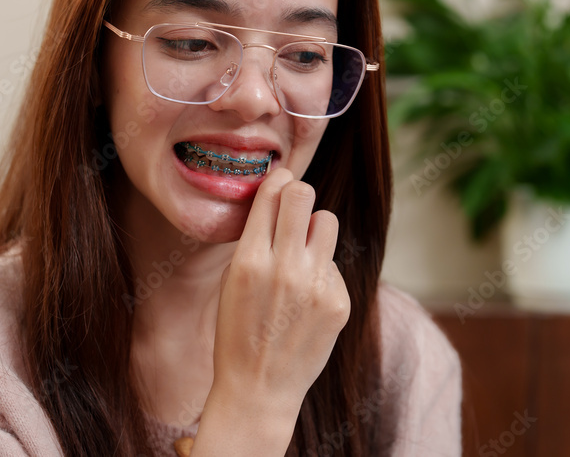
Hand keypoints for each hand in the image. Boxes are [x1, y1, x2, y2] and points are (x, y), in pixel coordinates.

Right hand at [208, 168, 350, 415]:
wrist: (259, 388)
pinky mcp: (338, 302)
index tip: (280, 180)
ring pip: (326, 221)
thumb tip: (278, 197)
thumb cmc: (237, 331)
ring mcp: (316, 286)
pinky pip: (333, 264)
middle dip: (298, 193)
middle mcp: (285, 269)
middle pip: (303, 196)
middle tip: (294, 204)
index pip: (272, 194)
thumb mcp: (230, 281)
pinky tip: (306, 298)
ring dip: (313, 229)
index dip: (278, 181)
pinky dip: (321, 272)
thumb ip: (254, 240)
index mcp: (249, 261)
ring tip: (301, 252)